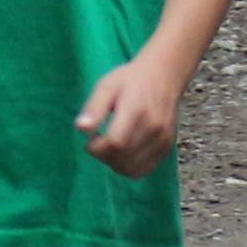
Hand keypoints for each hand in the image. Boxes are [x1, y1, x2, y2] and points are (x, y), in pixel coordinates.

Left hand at [76, 48, 189, 177]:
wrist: (164, 76)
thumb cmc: (130, 81)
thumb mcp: (107, 86)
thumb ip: (94, 107)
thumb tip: (80, 127)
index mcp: (136, 109)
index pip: (115, 143)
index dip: (97, 147)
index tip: (91, 139)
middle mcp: (154, 127)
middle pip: (123, 158)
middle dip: (103, 156)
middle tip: (99, 142)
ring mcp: (163, 139)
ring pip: (132, 168)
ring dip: (115, 164)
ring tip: (110, 148)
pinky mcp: (166, 147)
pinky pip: (144, 170)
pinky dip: (128, 168)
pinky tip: (123, 154)